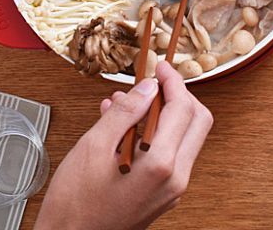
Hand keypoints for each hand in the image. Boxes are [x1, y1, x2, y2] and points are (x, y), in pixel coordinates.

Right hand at [34, 62, 213, 229]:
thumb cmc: (75, 205)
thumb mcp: (94, 147)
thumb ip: (126, 112)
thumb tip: (148, 87)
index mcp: (161, 165)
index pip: (183, 107)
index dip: (173, 81)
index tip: (160, 67)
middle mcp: (175, 179)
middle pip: (198, 121)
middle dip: (179, 95)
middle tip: (156, 82)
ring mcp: (173, 189)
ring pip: (187, 136)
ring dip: (165, 113)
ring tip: (129, 104)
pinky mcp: (165, 194)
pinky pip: (172, 153)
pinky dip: (158, 133)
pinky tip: (126, 125)